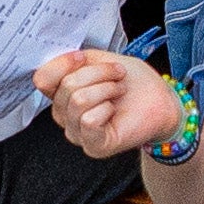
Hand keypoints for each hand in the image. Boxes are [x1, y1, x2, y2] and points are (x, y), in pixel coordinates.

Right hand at [36, 48, 180, 158]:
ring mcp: (78, 133)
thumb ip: (73, 61)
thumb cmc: (132, 82)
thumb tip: (59, 61)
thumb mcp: (99, 60)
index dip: (62, 64)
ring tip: (118, 92)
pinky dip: (107, 108)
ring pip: (78, 100)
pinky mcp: (94, 146)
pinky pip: (88, 120)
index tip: (82, 57)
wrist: (160, 99)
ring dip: (106, 88)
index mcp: (62, 94)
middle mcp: (65, 115)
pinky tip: (114, 110)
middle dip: (99, 73)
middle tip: (116, 77)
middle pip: (66, 86)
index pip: (43, 79)